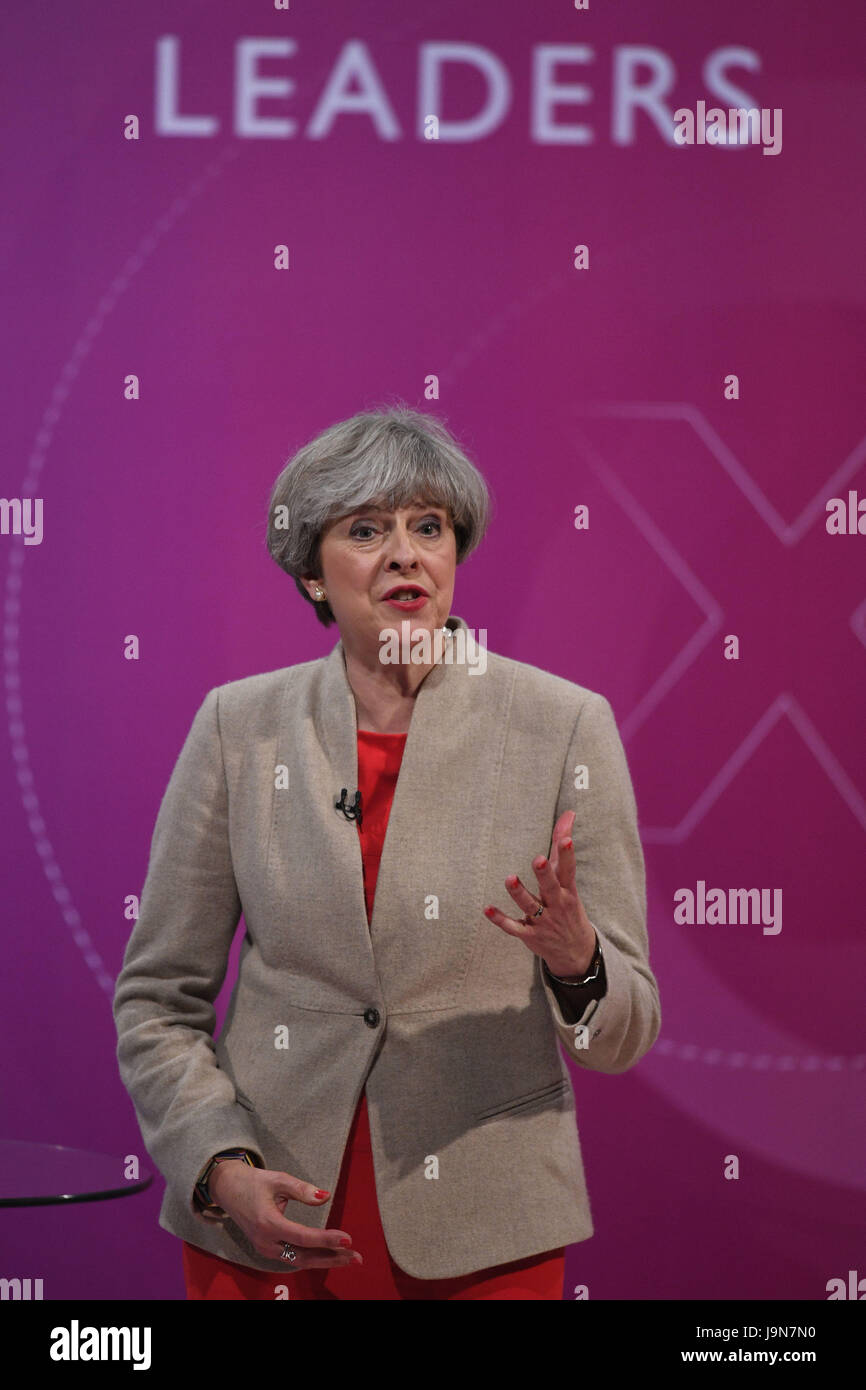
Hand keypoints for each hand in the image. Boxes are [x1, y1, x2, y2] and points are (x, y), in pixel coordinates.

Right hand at [208, 1160, 362, 1269]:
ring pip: (299, 1260)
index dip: (326, 1239)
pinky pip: (292, 1257)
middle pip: (303, 1256)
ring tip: (348, 1258)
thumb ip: (302, 1189)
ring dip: (324, 1260)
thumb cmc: (254, 1182)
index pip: (303, 1237)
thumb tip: (326, 1196)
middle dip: (331, 1258)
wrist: (228, 1190)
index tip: (348, 1238)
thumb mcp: (278, 1179)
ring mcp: (265, 1248)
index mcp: (268, 1224)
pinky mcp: (267, 1248)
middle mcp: (266, 1242)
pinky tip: (329, 1255)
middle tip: (356, 1256)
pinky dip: (312, 1257)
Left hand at [483, 811, 596, 977]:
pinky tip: (487, 909)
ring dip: (519, 893)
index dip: (567, 855)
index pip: (568, 870)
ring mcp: (542, 921)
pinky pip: (513, 927)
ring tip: (509, 878)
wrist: (576, 952)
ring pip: (529, 906)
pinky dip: (500, 919)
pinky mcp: (529, 934)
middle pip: (550, 887)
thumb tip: (569, 813)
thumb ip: (562, 847)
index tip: (566, 840)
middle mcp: (556, 904)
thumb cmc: (569, 906)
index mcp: (567, 890)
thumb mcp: (569, 880)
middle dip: (544, 874)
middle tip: (537, 859)